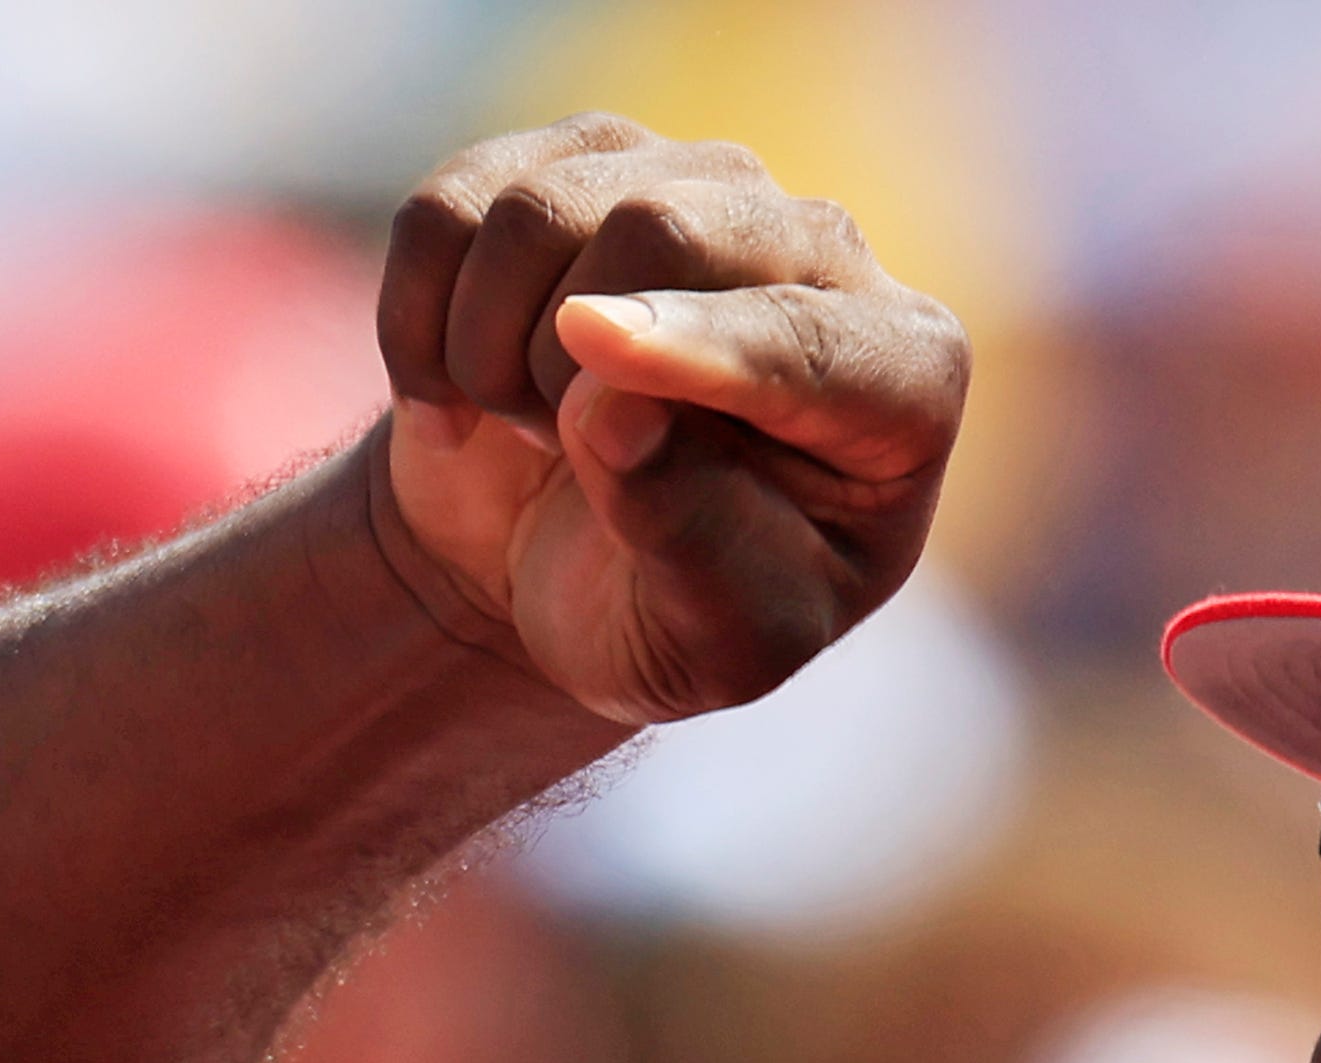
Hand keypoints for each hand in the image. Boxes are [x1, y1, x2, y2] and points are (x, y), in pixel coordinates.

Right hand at [369, 116, 966, 728]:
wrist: (566, 571)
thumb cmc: (674, 616)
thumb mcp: (713, 641)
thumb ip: (689, 538)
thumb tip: (614, 406)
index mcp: (904, 378)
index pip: (805, 338)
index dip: (695, 347)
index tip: (593, 356)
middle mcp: (819, 249)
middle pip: (671, 227)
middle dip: (570, 367)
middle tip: (558, 453)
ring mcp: (696, 184)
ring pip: (543, 212)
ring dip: (491, 358)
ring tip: (528, 430)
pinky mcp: (577, 164)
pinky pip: (447, 209)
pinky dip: (415, 322)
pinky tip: (453, 392)